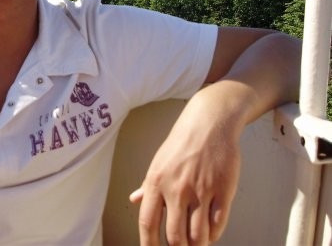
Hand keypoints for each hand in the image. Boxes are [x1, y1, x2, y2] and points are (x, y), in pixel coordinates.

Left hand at [130, 89, 242, 245]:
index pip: (148, 223)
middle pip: (175, 236)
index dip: (149, 245)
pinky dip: (213, 234)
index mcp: (156, 183)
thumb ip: (147, 185)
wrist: (209, 124)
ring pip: (198, 236)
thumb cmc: (182, 143)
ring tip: (197, 244)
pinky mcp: (223, 190)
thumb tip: (134, 200)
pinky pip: (218, 224)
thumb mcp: (158, 162)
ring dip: (198, 245)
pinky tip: (210, 231)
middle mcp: (177, 189)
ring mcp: (201, 191)